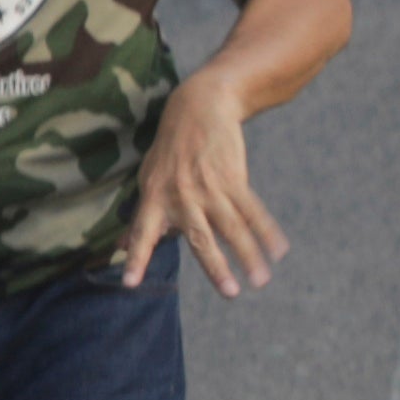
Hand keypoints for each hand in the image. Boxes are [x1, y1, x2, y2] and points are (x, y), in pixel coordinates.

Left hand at [125, 72, 294, 295]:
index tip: (130, 282)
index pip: (142, 233)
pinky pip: (252, 209)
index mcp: (155, 198)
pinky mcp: (233, 178)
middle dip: (215, 266)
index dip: (136, 257)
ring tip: (261, 280)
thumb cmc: (170, 150)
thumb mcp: (148, 178)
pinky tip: (279, 250)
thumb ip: (140, 216)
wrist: (200, 106)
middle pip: (200, 238)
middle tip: (230, 292)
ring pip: (233, 228)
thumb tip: (120, 247)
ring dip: (250, 256)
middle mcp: (181, 196)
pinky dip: (267, 230)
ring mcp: (210, 187)